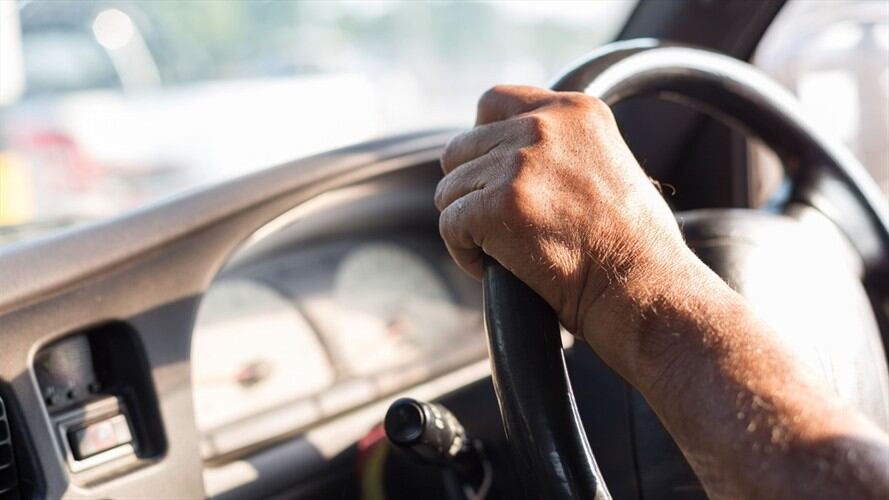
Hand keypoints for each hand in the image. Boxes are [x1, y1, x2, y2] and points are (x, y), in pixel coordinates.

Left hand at [435, 85, 702, 376]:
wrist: (641, 287)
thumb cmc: (633, 244)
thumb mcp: (608, 164)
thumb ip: (561, 147)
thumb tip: (510, 154)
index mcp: (573, 111)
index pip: (494, 103)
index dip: (483, 139)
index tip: (492, 174)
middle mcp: (542, 127)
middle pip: (462, 149)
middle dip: (472, 189)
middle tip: (500, 225)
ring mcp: (518, 165)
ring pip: (450, 189)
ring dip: (467, 223)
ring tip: (503, 249)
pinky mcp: (497, 206)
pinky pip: (449, 224)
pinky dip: (464, 252)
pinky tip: (493, 266)